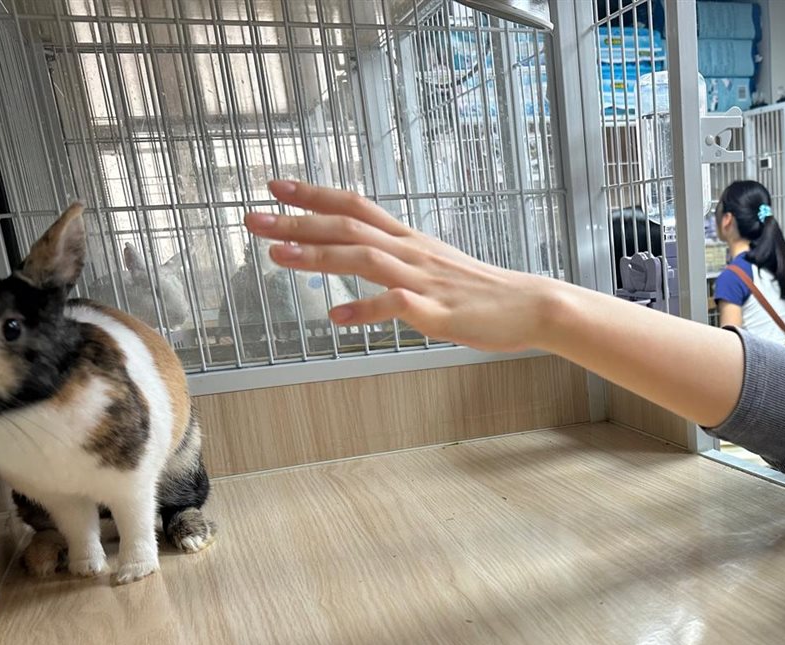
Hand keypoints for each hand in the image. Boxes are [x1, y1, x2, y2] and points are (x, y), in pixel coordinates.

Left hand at [244, 180, 553, 351]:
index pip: (355, 206)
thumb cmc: (484, 294)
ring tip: (279, 257)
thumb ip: (399, 265)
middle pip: (348, 227)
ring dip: (320, 256)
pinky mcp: (438, 311)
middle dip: (297, 223)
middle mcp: (412, 252)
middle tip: (253, 218)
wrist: (532, 306)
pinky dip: (365, 310)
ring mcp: (424, 280)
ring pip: (365, 259)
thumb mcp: (437, 268)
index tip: (274, 186)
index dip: (313, 195)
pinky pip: (397, 306)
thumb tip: (364, 269)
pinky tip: (337, 317)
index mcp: (411, 241)